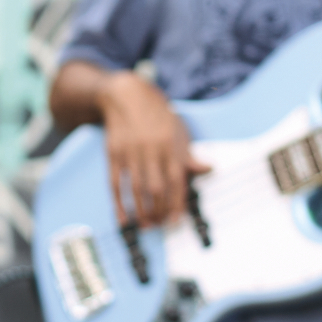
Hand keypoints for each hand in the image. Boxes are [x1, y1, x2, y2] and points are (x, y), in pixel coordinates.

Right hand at [99, 72, 209, 228]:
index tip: (175, 221)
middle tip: (159, 225)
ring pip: (136, 189)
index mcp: (171, 145)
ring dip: (141, 211)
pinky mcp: (113, 154)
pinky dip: (119, 204)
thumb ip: (189, 154)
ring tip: (146, 225)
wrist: (127, 95)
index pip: (177, 181)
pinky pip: (115, 184)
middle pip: (156, 188)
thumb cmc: (157, 115)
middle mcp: (151, 149)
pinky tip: (123, 218)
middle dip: (158, 211)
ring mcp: (130, 152)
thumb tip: (208, 169)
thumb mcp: (179, 130)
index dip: (176, 204)